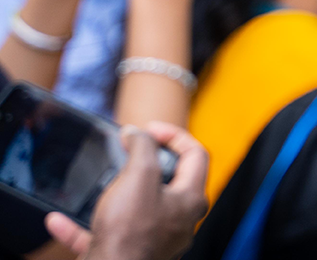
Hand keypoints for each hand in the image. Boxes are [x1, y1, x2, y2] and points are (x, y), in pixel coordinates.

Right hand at [44, 123, 208, 259]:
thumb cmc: (130, 231)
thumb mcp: (139, 175)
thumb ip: (142, 148)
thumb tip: (138, 133)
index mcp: (190, 199)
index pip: (196, 155)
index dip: (175, 135)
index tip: (149, 129)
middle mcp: (177, 220)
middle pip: (169, 181)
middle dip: (145, 163)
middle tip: (126, 150)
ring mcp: (154, 239)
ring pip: (135, 208)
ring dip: (113, 193)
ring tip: (100, 180)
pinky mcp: (127, 253)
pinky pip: (105, 235)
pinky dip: (82, 227)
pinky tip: (59, 221)